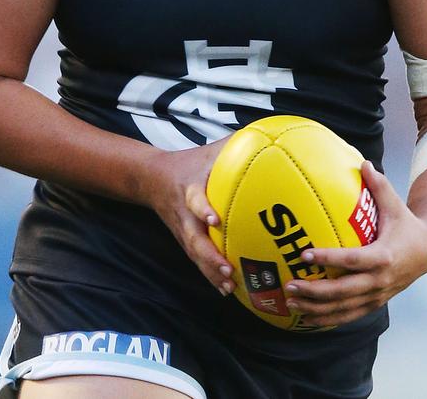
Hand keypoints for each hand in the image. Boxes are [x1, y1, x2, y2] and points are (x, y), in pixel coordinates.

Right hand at [146, 138, 234, 296]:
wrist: (153, 178)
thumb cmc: (191, 162)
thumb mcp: (210, 150)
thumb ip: (237, 145)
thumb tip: (273, 137)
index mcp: (190, 190)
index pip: (194, 201)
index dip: (203, 209)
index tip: (215, 220)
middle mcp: (184, 215)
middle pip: (193, 239)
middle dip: (209, 256)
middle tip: (227, 268)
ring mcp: (183, 231)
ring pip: (195, 255)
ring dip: (210, 272)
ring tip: (229, 285)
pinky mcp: (184, 241)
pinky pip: (197, 261)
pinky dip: (210, 276)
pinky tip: (226, 289)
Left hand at [284, 161, 426, 327]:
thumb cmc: (405, 224)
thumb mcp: (395, 205)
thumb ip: (379, 185)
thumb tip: (363, 162)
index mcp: (384, 256)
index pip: (351, 261)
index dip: (328, 259)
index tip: (305, 255)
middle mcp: (380, 281)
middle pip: (344, 291)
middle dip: (315, 291)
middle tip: (290, 285)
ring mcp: (377, 295)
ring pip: (344, 309)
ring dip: (316, 309)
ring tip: (291, 303)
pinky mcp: (375, 303)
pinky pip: (349, 315)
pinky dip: (328, 319)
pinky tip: (306, 318)